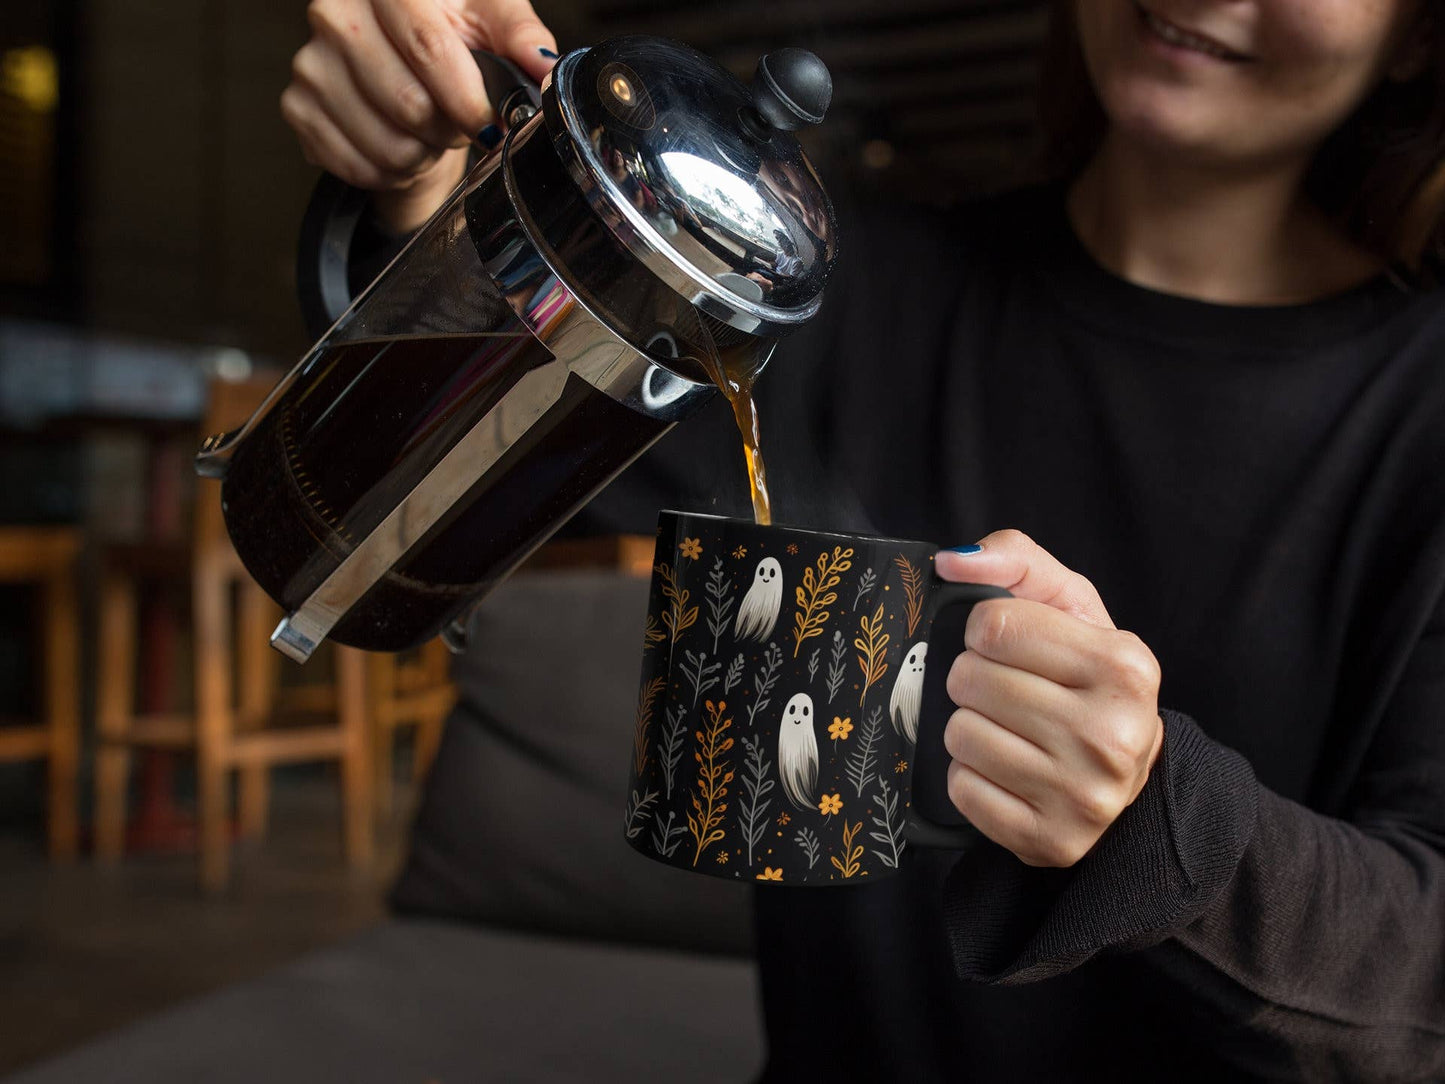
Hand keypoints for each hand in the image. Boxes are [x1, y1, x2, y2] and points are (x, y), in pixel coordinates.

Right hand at [281, 0, 557, 231]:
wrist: (402, 64)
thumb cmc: (450, 36)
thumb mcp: (490, 19)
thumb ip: (519, 36)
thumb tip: (542, 64)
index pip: (427, 46)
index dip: (466, 97)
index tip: (490, 123)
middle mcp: (335, 14)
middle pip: (407, 102)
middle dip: (448, 129)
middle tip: (460, 124)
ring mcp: (311, 63)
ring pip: (385, 144)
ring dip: (422, 154)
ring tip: (430, 134)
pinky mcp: (298, 108)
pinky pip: (358, 166)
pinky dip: (391, 172)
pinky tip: (402, 147)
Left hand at [935, 529, 1163, 867]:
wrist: (1123, 775)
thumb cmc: (1087, 679)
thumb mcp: (1070, 607)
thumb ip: (1016, 561)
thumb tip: (952, 561)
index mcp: (1126, 665)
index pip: (994, 625)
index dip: (984, 630)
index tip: (1005, 644)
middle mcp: (1112, 734)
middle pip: (971, 679)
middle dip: (974, 678)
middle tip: (1007, 691)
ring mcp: (1083, 796)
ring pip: (960, 734)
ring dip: (970, 726)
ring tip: (1009, 729)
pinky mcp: (1050, 841)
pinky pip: (962, 789)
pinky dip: (971, 776)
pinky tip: (1006, 770)